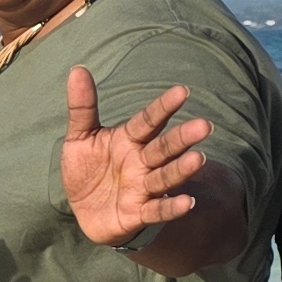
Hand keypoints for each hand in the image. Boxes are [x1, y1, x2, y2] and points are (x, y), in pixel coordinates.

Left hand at [57, 68, 206, 248]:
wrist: (84, 210)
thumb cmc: (88, 168)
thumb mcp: (80, 137)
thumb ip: (82, 106)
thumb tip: (77, 68)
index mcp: (129, 140)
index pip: (148, 121)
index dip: (163, 107)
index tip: (182, 91)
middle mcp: (141, 162)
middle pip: (163, 148)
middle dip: (181, 138)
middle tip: (204, 125)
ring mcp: (142, 187)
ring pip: (164, 176)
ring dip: (181, 169)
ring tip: (198, 159)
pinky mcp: (138, 213)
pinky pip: (157, 210)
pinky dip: (171, 207)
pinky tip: (187, 202)